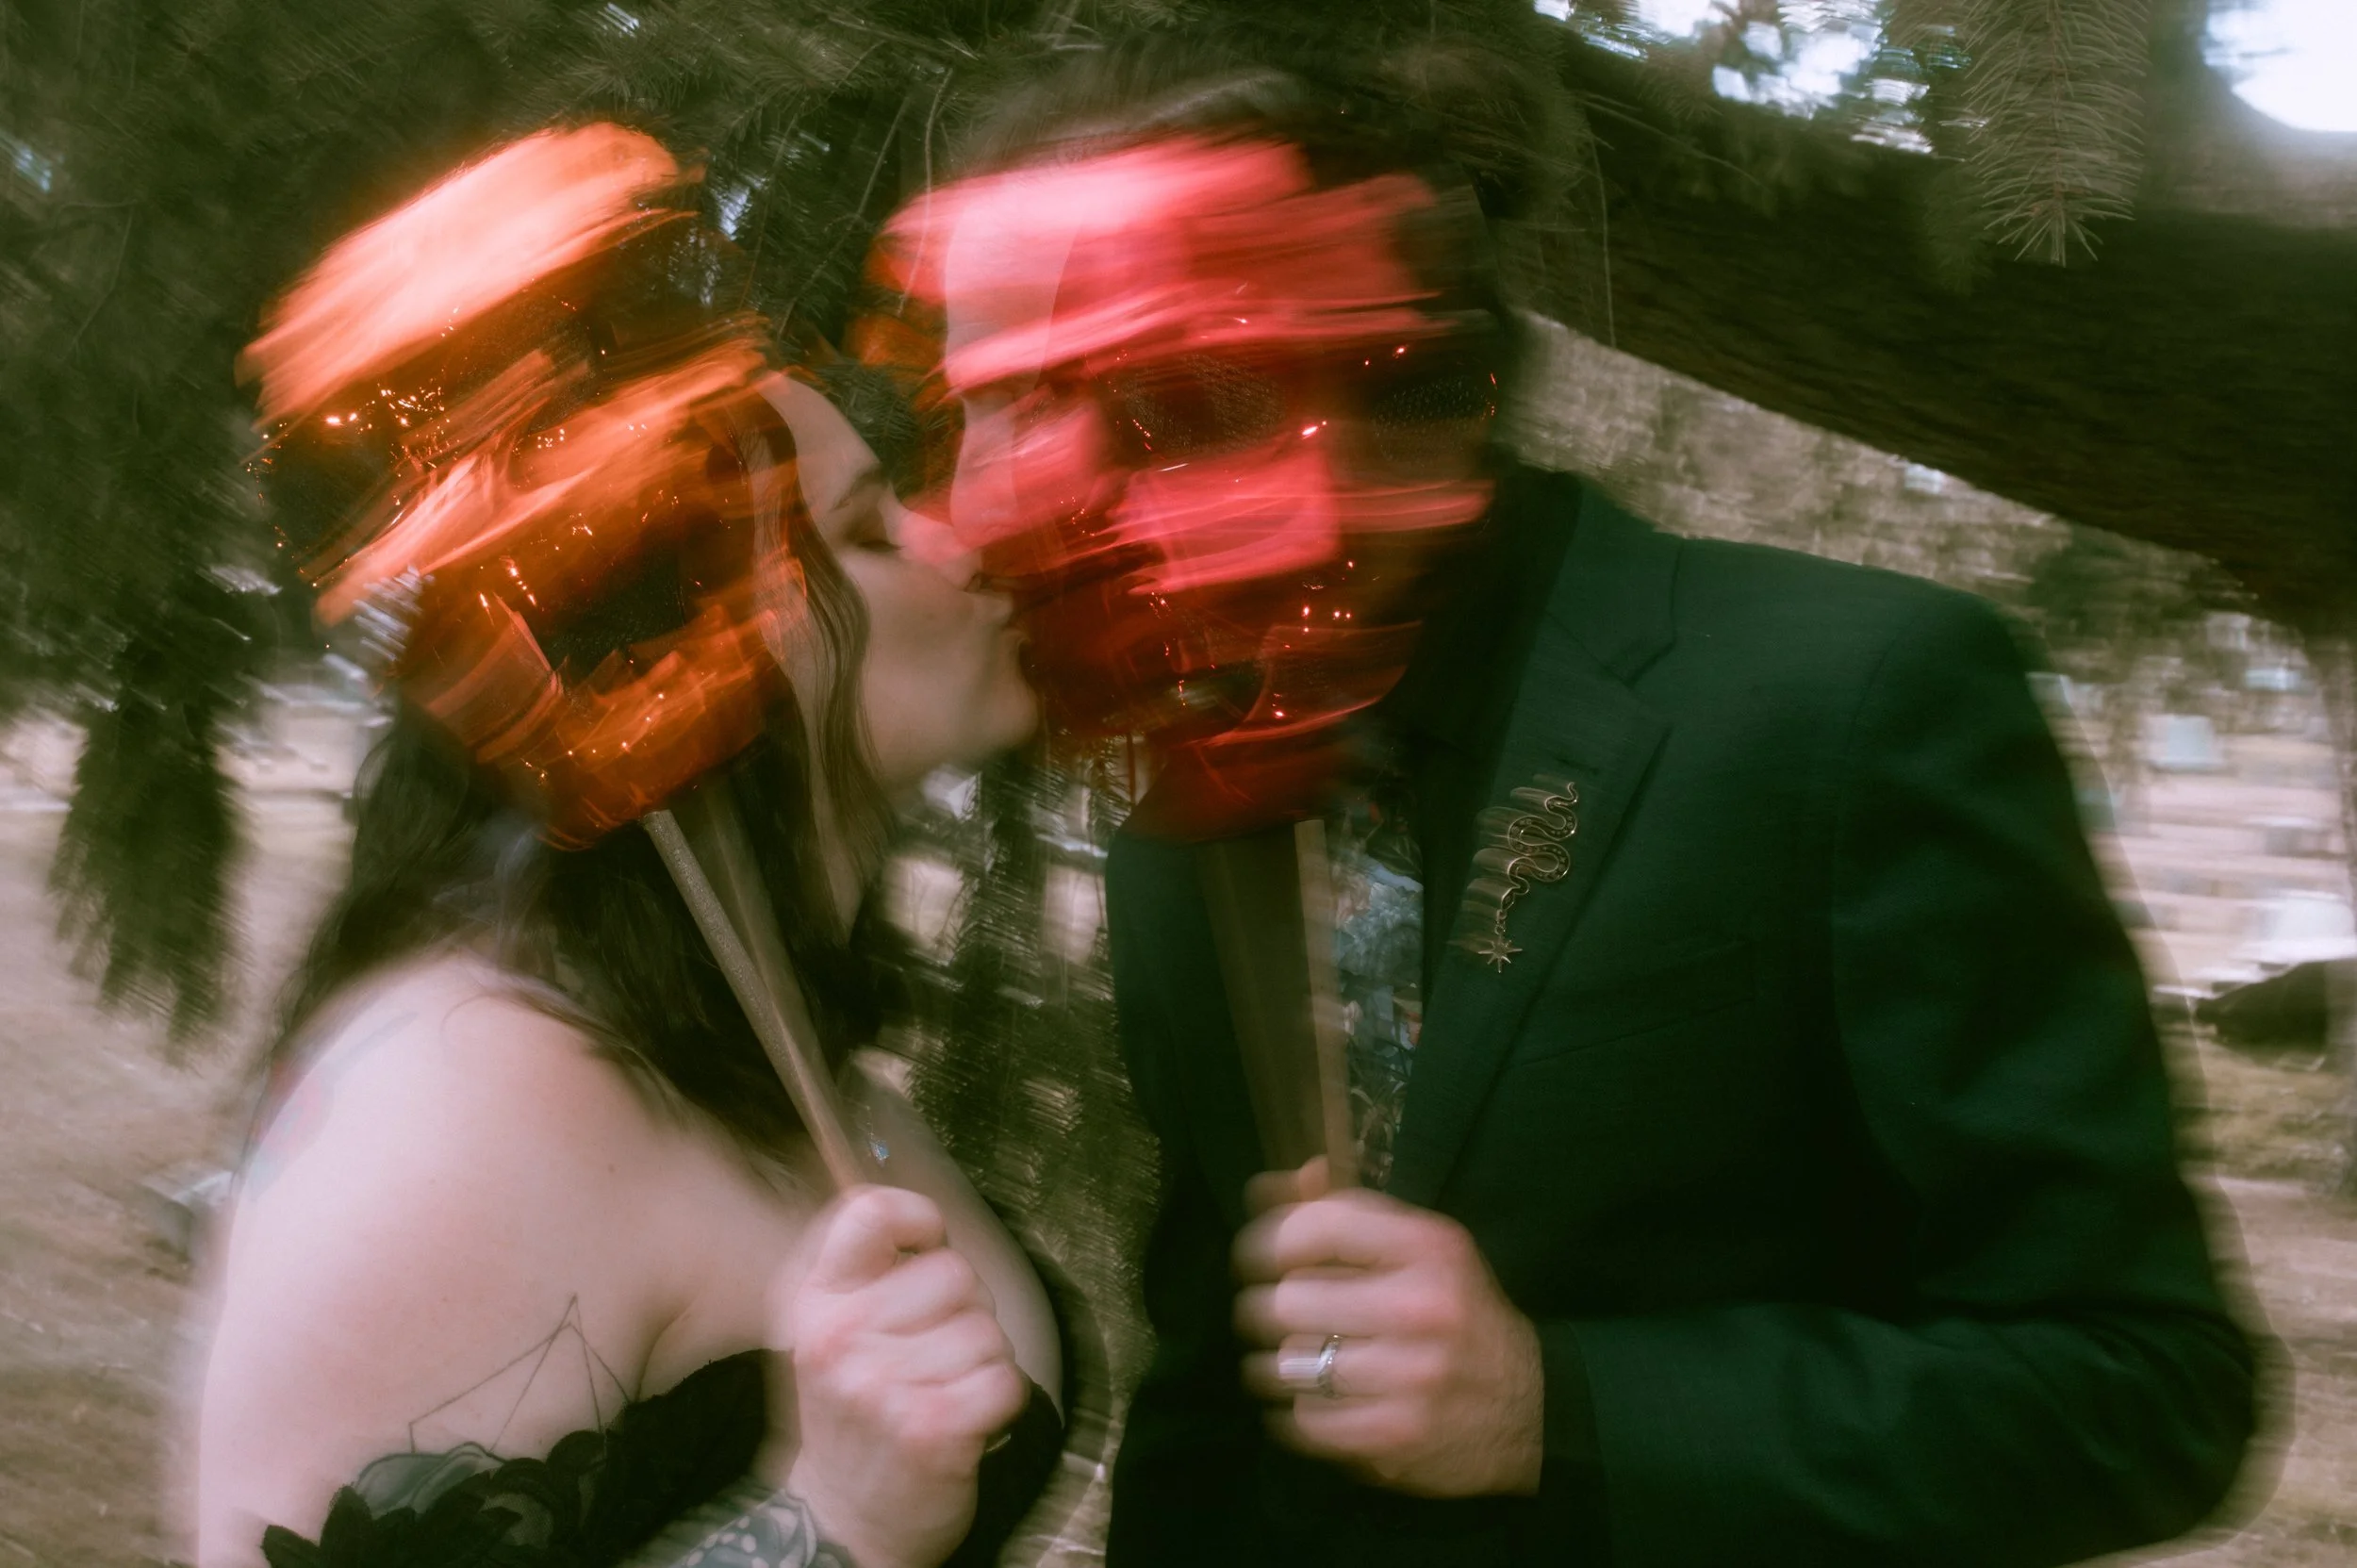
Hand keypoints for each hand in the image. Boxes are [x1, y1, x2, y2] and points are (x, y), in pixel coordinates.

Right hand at [777, 1185, 1029, 1567]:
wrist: (840, 1523)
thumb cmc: (854, 1420)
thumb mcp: (832, 1334)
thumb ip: (870, 1274)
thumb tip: (933, 1224)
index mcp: (816, 1302)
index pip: (871, 1211)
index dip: (919, 1220)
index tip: (925, 1248)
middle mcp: (842, 1337)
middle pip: (956, 1270)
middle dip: (965, 1310)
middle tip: (934, 1355)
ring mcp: (884, 1384)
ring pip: (988, 1329)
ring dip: (983, 1361)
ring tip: (944, 1392)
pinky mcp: (932, 1427)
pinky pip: (1007, 1379)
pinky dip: (1001, 1402)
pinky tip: (967, 1420)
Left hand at [1232, 1161, 1544, 1497]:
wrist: (1531, 1406)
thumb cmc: (1459, 1314)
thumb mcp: (1423, 1248)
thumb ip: (1345, 1212)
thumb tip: (1268, 1188)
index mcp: (1428, 1247)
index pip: (1315, 1227)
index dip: (1266, 1241)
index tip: (1257, 1258)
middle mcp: (1420, 1307)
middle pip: (1287, 1300)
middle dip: (1264, 1308)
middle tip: (1271, 1315)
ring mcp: (1409, 1378)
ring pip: (1287, 1363)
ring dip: (1272, 1363)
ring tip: (1287, 1359)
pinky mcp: (1395, 1437)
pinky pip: (1304, 1419)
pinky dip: (1294, 1410)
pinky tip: (1311, 1399)